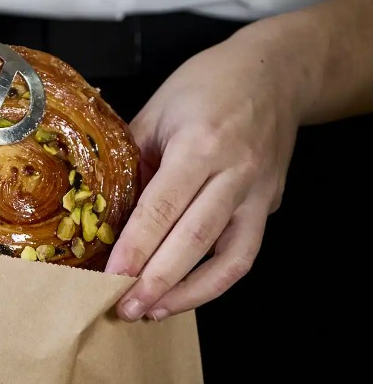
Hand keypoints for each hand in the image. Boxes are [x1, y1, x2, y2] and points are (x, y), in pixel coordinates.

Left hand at [105, 22, 308, 320]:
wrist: (277, 71)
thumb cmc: (208, 85)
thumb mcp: (157, 110)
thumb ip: (132, 161)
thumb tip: (105, 211)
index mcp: (200, 145)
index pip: (162, 208)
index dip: (135, 248)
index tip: (110, 279)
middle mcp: (234, 173)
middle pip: (193, 239)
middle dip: (157, 281)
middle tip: (125, 309)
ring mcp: (257, 193)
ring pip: (227, 257)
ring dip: (188, 293)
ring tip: (153, 312)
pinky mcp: (269, 206)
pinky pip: (244, 254)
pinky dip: (214, 282)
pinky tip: (185, 295)